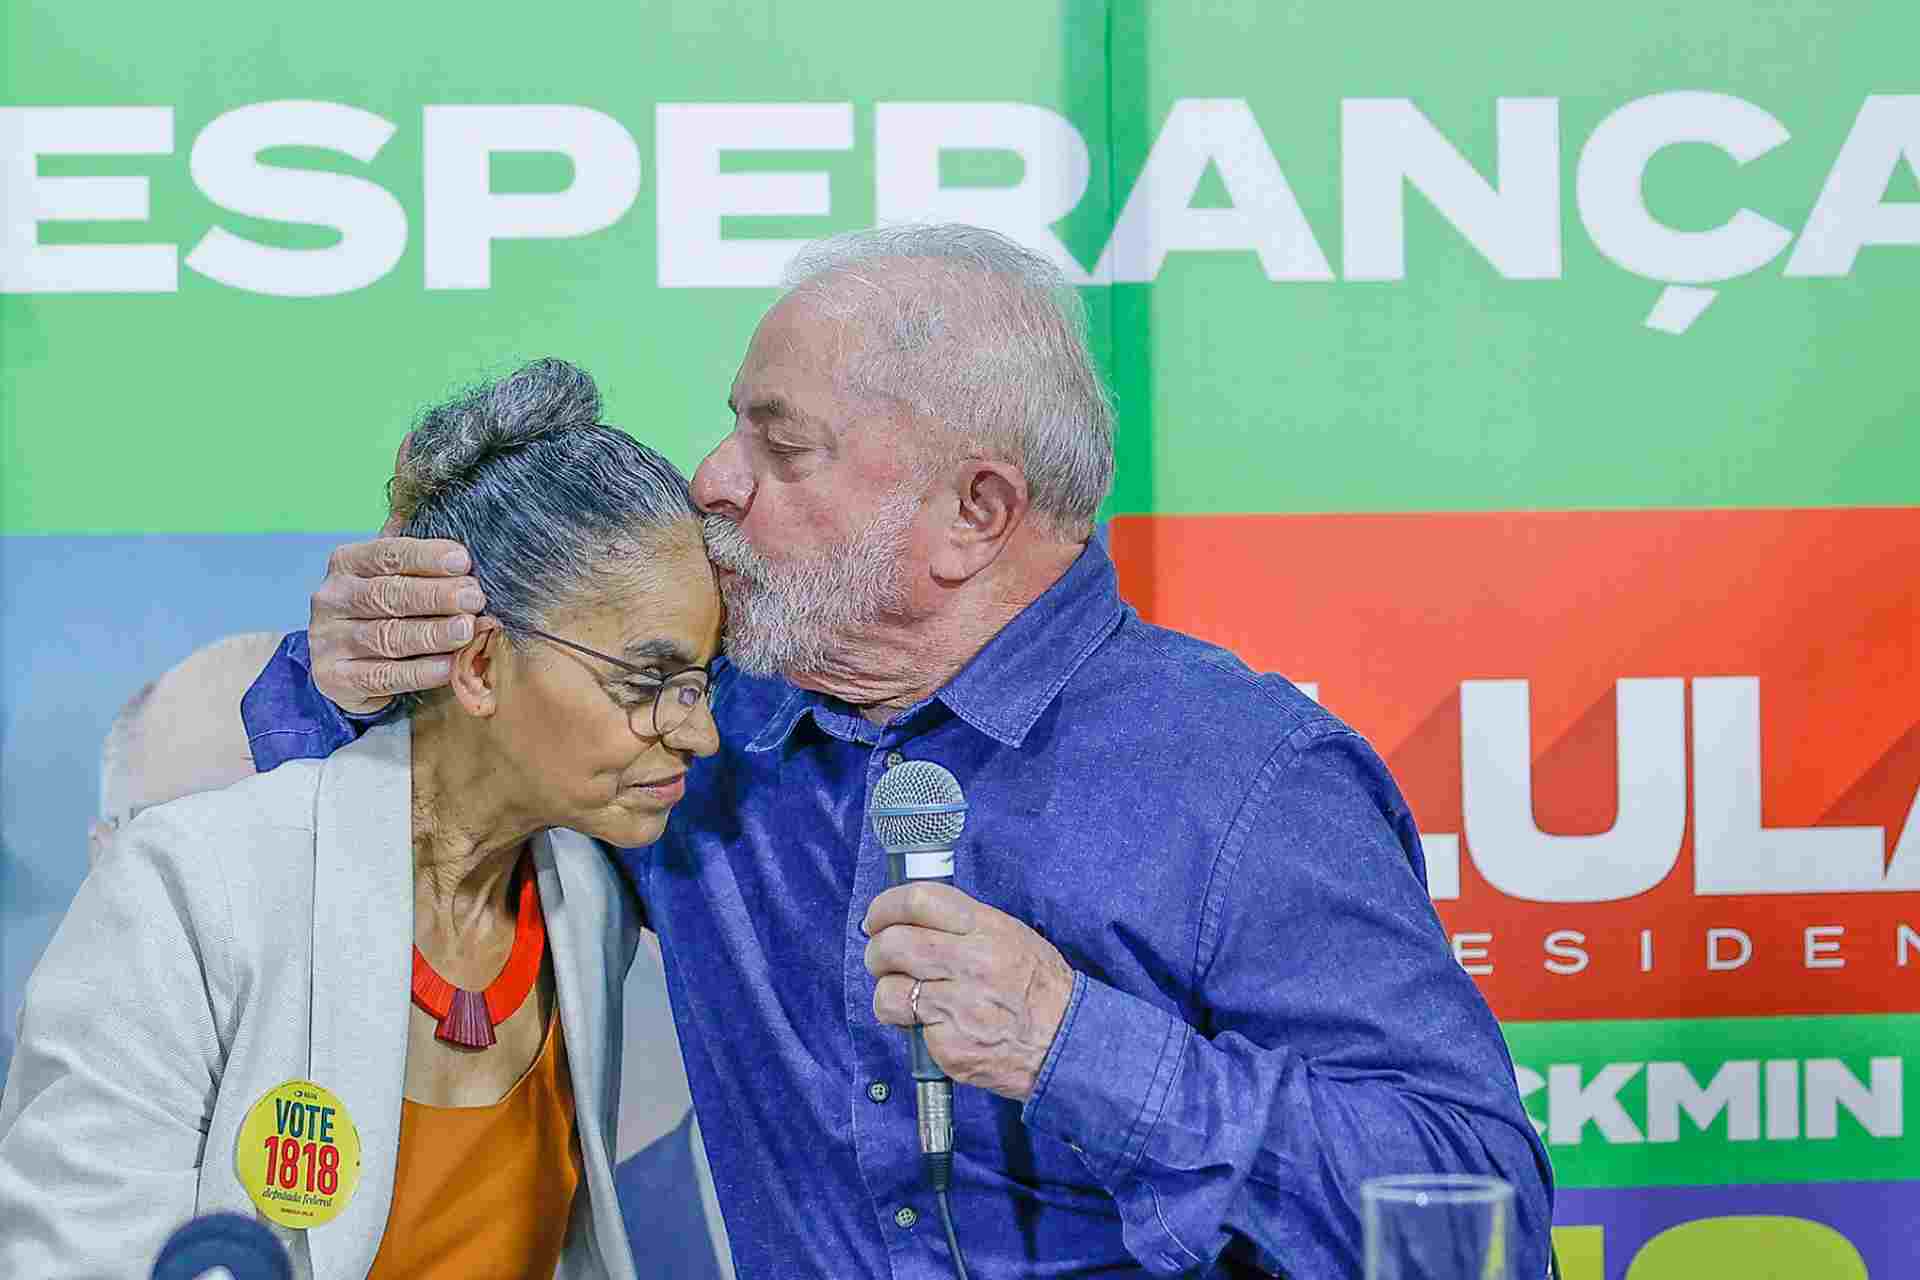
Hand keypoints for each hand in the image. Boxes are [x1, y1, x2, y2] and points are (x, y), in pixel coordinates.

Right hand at [309, 537, 488, 713]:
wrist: (350, 665)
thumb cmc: (387, 610)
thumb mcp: (395, 576)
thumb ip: (419, 557)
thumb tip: (450, 527)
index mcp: (346, 563)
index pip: (387, 554)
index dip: (426, 557)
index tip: (463, 561)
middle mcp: (332, 598)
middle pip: (388, 594)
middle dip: (436, 596)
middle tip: (474, 598)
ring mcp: (329, 640)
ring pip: (387, 636)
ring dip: (432, 633)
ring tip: (467, 630)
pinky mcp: (335, 678)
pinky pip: (383, 676)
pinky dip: (419, 672)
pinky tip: (448, 666)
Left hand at [863, 882, 1074, 1101]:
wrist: (1067, 1043)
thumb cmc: (1039, 988)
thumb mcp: (1012, 936)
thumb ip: (965, 923)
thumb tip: (912, 916)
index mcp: (987, 929)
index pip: (919, 900)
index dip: (885, 907)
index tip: (877, 917)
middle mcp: (971, 963)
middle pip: (893, 944)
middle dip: (876, 951)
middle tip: (881, 959)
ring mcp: (959, 1006)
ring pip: (888, 990)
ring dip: (886, 993)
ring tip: (903, 996)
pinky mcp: (950, 1045)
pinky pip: (907, 1028)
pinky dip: (909, 1026)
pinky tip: (931, 1024)